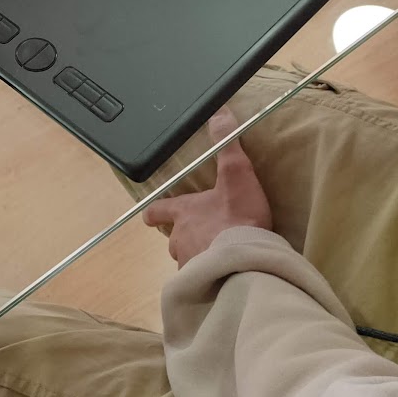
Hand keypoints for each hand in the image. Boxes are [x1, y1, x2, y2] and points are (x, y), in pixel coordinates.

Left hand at [142, 109, 271, 265]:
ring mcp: (188, 264)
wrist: (246, 261)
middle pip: (174, 238)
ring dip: (199, 257)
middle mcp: (179, 240)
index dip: (155, 212)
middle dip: (187, 237)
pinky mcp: (200, 284)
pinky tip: (225, 276)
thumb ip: (226, 143)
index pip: (158, 211)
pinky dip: (210, 276)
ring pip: (187, 260)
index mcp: (183, 214)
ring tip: (219, 256)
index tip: (151, 216)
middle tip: (206, 234)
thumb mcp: (236, 174)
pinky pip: (201, 280)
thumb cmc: (237, 216)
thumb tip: (219, 112)